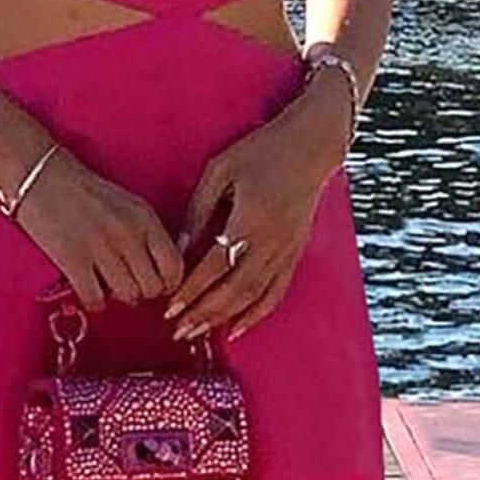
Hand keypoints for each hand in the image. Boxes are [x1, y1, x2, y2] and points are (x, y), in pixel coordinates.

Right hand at [12, 145, 184, 312]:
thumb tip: (169, 273)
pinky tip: (88, 288)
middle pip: (152, 287)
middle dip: (142, 291)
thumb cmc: (87, 194)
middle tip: (127, 283)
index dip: (168, 283)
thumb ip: (151, 235)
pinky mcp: (73, 260)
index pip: (174, 267)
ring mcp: (101, 248)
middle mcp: (128, 234)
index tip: (156, 283)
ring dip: (117, 296)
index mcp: (145, 218)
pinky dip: (94, 301)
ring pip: (128, 296)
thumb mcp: (129, 205)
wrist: (40, 177)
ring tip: (106, 282)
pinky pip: (96, 300)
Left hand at [164, 70, 352, 341]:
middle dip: (204, 314)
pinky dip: (257, 313)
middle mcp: (271, 242)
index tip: (169, 308)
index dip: (191, 290)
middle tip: (178, 331)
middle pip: (234, 289)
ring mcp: (287, 250)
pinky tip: (238, 329)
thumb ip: (199, 209)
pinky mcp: (295, 253)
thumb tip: (179, 246)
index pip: (215, 265)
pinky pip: (276, 291)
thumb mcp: (220, 170)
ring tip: (200, 334)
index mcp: (250, 220)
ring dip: (225, 319)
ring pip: (255, 296)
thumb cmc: (261, 151)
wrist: (310, 145)